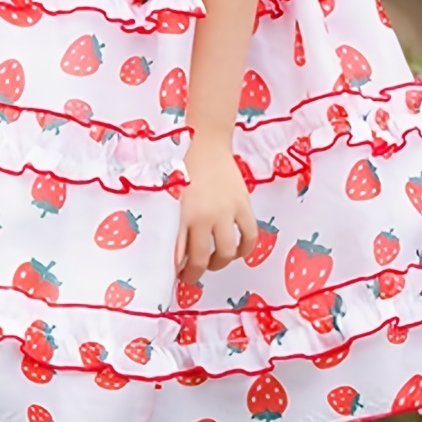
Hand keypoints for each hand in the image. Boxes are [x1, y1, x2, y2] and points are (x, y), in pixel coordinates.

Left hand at [175, 138, 257, 281]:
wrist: (206, 144)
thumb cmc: (183, 169)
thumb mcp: (171, 199)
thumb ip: (174, 227)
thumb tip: (176, 257)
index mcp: (186, 214)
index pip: (186, 255)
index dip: (186, 272)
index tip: (182, 277)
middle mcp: (208, 215)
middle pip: (207, 257)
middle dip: (200, 270)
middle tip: (195, 272)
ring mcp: (229, 210)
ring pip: (230, 250)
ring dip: (222, 261)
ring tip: (214, 260)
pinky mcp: (244, 204)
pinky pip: (250, 235)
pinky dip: (245, 248)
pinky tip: (237, 251)